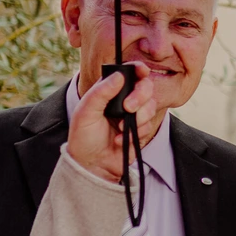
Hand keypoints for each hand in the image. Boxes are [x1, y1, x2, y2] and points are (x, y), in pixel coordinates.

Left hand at [67, 65, 161, 183]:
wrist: (92, 165)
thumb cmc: (83, 137)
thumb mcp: (85, 112)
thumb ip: (100, 92)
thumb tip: (119, 76)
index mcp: (109, 92)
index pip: (129, 74)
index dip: (138, 70)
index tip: (142, 71)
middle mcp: (124, 101)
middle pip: (146, 88)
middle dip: (140, 97)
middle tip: (128, 108)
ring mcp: (134, 116)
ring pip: (151, 107)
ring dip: (138, 118)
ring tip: (120, 129)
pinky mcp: (141, 131)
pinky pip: (149, 126)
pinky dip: (136, 134)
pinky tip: (120, 141)